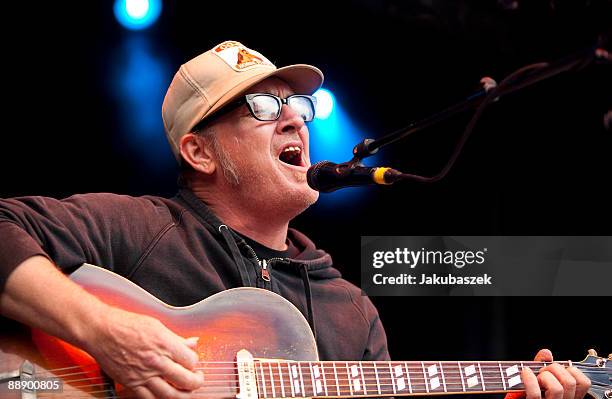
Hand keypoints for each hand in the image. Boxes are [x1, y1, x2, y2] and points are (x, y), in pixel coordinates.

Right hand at [85, 305, 203, 398]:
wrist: (100, 331)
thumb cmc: (125, 324)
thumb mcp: (157, 325)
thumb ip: (176, 338)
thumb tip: (193, 343)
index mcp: (165, 344)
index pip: (191, 361)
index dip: (195, 362)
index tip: (192, 361)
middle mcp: (156, 362)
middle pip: (186, 380)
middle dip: (196, 382)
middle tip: (197, 379)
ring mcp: (143, 375)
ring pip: (170, 395)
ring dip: (183, 395)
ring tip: (185, 391)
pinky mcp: (131, 383)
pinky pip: (149, 398)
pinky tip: (165, 394)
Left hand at [505, 349, 590, 398]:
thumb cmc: (531, 390)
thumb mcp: (540, 377)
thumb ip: (544, 364)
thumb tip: (547, 353)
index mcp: (569, 396)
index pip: (584, 383)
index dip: (572, 370)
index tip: (559, 368)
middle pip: (570, 382)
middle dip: (554, 369)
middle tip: (543, 371)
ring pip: (557, 389)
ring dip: (544, 376)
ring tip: (536, 376)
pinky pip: (535, 394)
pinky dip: (529, 379)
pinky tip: (525, 373)